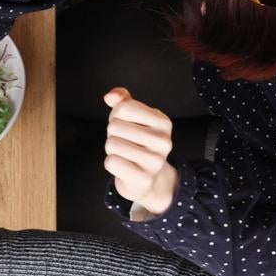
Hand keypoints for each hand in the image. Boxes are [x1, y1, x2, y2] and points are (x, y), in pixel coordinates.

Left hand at [102, 88, 179, 216]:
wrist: (147, 179)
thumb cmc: (137, 143)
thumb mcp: (133, 118)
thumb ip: (123, 101)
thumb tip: (111, 96)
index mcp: (163, 122)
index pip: (125, 107)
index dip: (117, 115)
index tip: (126, 125)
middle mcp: (164, 141)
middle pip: (115, 126)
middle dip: (113, 134)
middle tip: (125, 142)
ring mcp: (155, 162)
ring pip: (112, 144)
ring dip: (111, 149)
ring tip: (125, 154)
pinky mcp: (144, 179)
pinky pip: (112, 162)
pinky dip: (111, 163)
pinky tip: (124, 166)